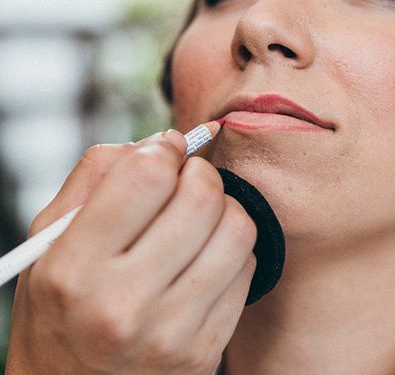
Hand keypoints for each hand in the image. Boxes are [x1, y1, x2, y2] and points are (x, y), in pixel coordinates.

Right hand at [6, 130, 256, 373]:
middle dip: (200, 175)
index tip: (166, 154)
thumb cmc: (61, 308)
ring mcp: (171, 332)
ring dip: (224, 209)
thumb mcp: (50, 241)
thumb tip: (166, 140)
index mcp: (74, 269)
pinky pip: (248, 269)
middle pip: (202, 197)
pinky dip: (232, 251)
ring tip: (198, 219)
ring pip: (237, 229)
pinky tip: (205, 258)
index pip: (147, 176)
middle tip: (186, 181)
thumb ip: (97, 176)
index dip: (165, 151)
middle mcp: (124, 304)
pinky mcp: (206, 350)